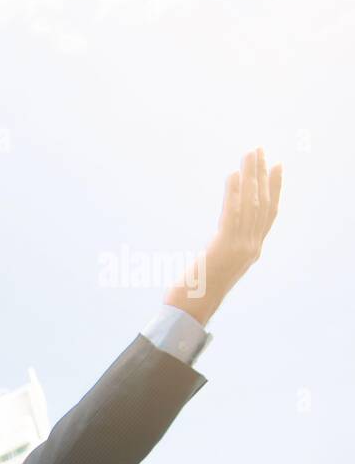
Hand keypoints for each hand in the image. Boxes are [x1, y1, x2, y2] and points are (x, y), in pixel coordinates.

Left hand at [164, 147, 282, 324]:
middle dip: (262, 175)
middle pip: (261, 204)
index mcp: (251, 253)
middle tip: (259, 150)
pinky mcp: (224, 247)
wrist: (189, 313)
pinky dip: (234, 193)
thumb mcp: (213, 269)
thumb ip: (220, 252)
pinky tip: (232, 176)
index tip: (275, 167)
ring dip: (250, 177)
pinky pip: (232, 214)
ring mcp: (240, 248)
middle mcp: (250, 248)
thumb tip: (216, 243)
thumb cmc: (194, 295)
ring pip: (250, 205)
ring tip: (248, 154)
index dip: (274, 190)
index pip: (268, 215)